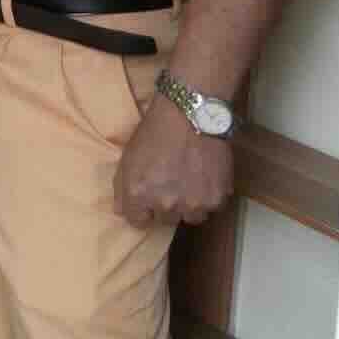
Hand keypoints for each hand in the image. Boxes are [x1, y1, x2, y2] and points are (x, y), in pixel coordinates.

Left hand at [115, 93, 234, 226]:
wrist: (190, 116)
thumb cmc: (154, 134)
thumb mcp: (127, 158)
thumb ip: (122, 189)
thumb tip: (121, 212)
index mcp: (139, 194)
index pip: (137, 221)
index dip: (142, 209)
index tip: (147, 199)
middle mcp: (166, 204)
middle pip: (165, 220)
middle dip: (166, 205)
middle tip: (170, 185)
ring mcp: (193, 204)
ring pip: (191, 217)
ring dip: (189, 205)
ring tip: (189, 182)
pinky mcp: (217, 199)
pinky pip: (211, 208)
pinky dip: (208, 197)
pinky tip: (204, 177)